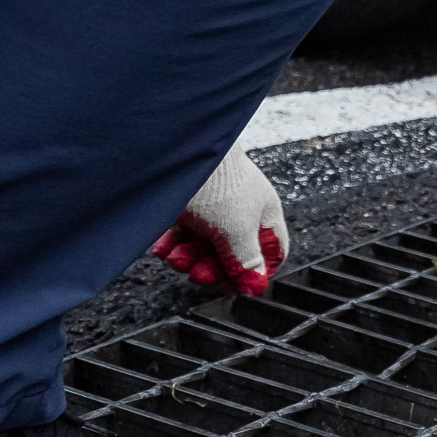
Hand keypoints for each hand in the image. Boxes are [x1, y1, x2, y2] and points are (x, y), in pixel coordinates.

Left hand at [153, 144, 288, 295]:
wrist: (183, 152)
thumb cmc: (219, 182)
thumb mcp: (237, 230)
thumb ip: (246, 260)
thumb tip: (255, 284)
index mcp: (263, 215)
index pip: (270, 253)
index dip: (255, 272)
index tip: (236, 284)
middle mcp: (239, 213)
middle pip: (231, 256)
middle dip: (213, 268)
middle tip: (198, 273)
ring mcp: (211, 211)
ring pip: (203, 250)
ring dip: (189, 260)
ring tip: (178, 257)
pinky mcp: (186, 208)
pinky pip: (181, 238)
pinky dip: (172, 247)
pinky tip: (166, 248)